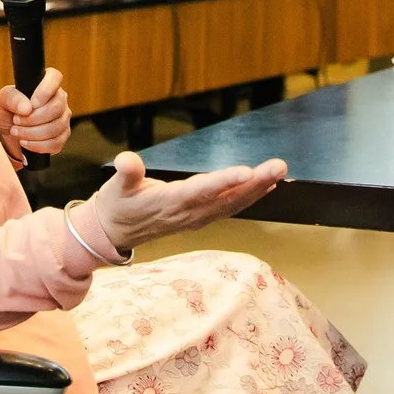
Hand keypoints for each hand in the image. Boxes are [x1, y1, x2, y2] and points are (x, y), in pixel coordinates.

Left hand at [0, 68, 68, 163]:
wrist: (7, 132)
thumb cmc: (8, 111)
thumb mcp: (3, 100)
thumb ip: (12, 98)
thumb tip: (27, 108)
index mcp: (47, 83)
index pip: (55, 77)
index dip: (46, 90)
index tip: (32, 103)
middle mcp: (59, 99)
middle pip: (56, 108)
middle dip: (33, 118)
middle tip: (16, 121)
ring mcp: (63, 119)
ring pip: (55, 127)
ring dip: (31, 133)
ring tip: (16, 132)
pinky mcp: (62, 137)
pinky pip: (55, 143)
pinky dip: (37, 145)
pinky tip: (25, 142)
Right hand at [86, 150, 286, 253]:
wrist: (114, 234)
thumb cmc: (116, 205)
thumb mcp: (116, 188)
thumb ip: (126, 173)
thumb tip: (125, 160)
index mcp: (170, 203)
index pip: (202, 191)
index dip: (225, 182)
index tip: (247, 172)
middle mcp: (189, 213)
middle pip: (227, 198)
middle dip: (255, 182)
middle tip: (279, 166)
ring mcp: (196, 218)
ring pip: (233, 204)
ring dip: (258, 188)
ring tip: (279, 171)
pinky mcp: (199, 218)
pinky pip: (229, 208)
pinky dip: (249, 196)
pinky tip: (266, 186)